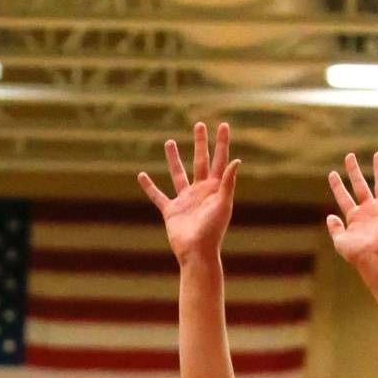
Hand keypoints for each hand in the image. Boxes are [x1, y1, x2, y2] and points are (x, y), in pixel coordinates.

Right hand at [138, 122, 240, 263]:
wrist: (197, 252)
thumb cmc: (213, 230)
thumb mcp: (223, 204)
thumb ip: (227, 183)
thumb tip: (235, 160)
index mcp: (215, 188)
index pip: (219, 160)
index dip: (221, 143)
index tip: (222, 125)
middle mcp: (200, 190)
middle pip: (200, 161)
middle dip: (200, 143)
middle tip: (199, 125)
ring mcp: (185, 200)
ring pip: (178, 174)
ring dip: (174, 158)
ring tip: (169, 142)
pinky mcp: (171, 210)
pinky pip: (158, 196)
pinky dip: (149, 187)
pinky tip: (141, 175)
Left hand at [326, 152, 377, 280]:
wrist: (374, 259)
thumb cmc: (358, 254)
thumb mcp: (340, 241)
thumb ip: (334, 229)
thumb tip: (330, 216)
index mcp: (355, 217)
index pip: (343, 197)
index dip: (337, 186)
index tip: (332, 173)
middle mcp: (368, 210)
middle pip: (360, 186)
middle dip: (354, 171)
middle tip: (349, 156)